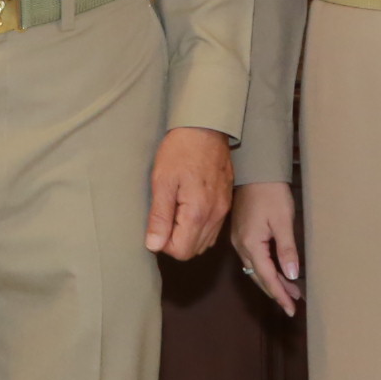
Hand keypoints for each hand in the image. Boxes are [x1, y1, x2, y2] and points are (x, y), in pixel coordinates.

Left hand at [145, 125, 232, 257]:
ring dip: (188, 235)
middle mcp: (215, 215)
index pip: (181, 251)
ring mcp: (223, 209)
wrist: (205, 127)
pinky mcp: (227, 202)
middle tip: (164, 216)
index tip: (157, 225)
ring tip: (175, 211)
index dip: (164, 244)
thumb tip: (153, 245)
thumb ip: (159, 216)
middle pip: (194, 250)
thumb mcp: (162, 181)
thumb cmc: (180, 151)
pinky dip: (199, 227)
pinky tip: (188, 209)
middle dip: (176, 241)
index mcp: (197, 213)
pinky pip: (213, 228)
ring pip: (205, 241)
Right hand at [228, 179, 300, 316]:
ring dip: (272, 280)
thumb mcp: (283, 221)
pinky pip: (253, 259)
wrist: (256, 171)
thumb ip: (286, 250)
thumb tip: (291, 275)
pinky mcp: (241, 234)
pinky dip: (266, 268)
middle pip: (258, 276)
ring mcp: (239, 240)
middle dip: (276, 291)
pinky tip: (277, 270)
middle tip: (293, 303)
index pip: (266, 277)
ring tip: (290, 290)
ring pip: (255, 268)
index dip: (279, 294)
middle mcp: (241, 246)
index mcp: (251, 244)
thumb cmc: (272, 193)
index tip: (291, 309)